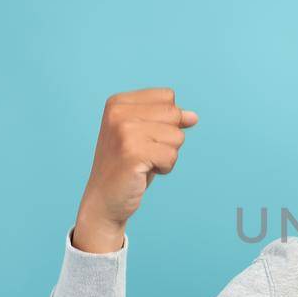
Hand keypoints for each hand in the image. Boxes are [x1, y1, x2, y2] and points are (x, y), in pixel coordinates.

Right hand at [72, 87, 198, 252]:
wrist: (104, 199)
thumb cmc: (128, 166)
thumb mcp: (147, 136)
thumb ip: (168, 120)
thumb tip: (193, 116)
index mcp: (118, 102)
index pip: (168, 97)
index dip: (167, 121)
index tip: (145, 137)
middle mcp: (118, 113)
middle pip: (174, 114)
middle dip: (169, 138)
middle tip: (144, 153)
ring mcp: (124, 132)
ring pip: (177, 136)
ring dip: (167, 155)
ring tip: (143, 163)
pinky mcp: (132, 153)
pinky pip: (172, 155)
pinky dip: (165, 168)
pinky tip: (143, 172)